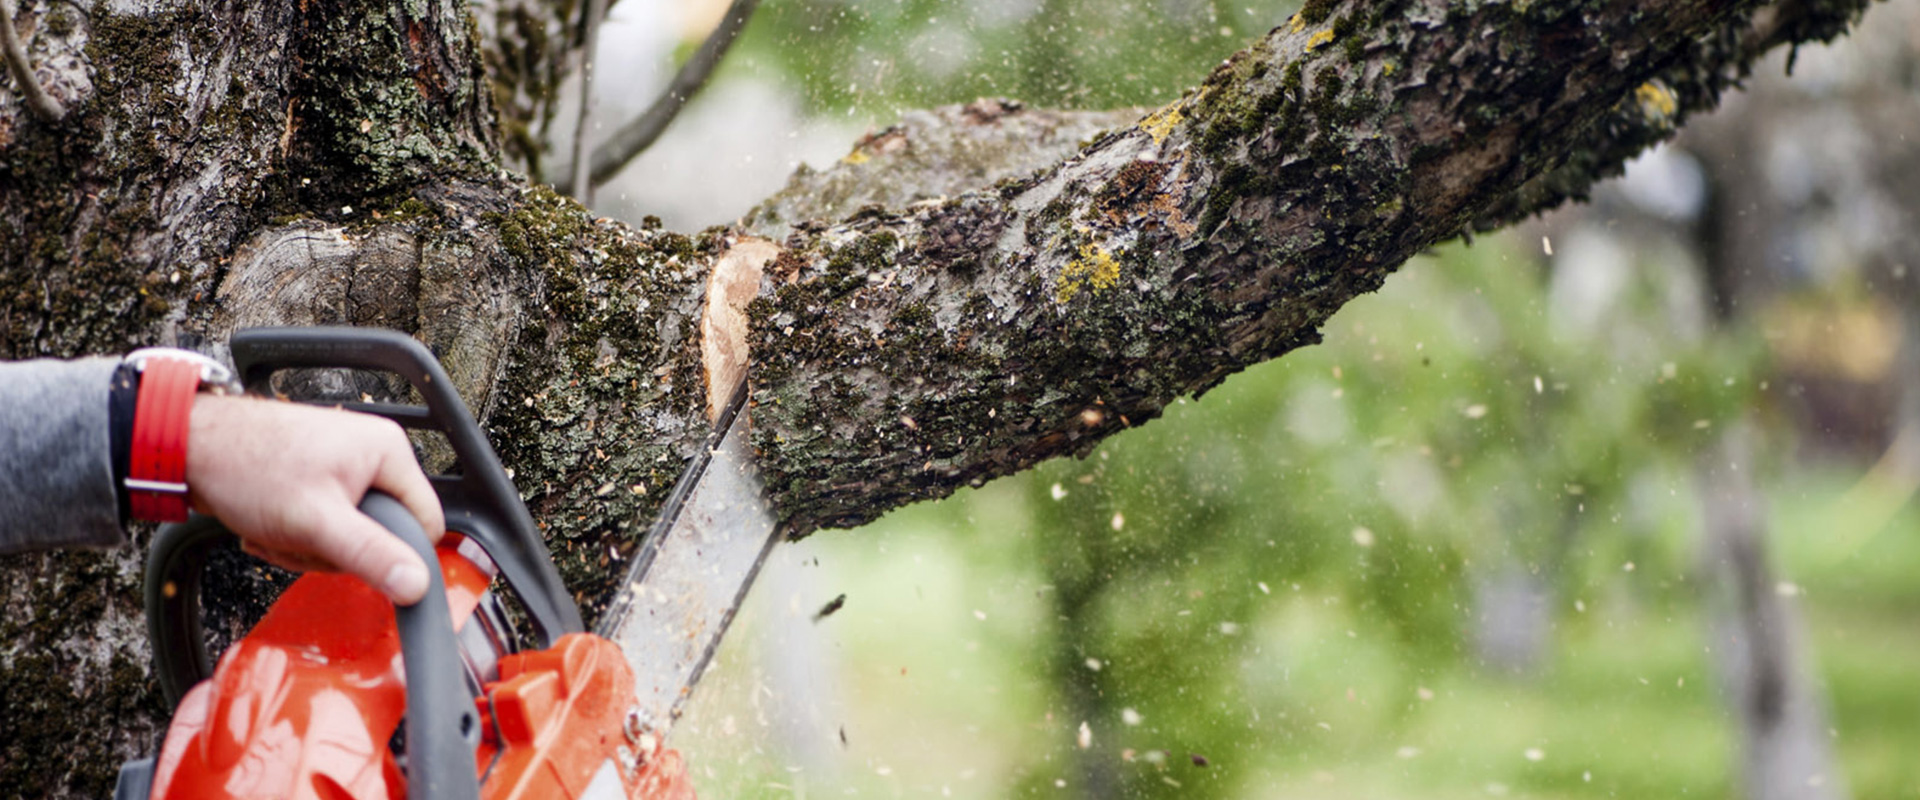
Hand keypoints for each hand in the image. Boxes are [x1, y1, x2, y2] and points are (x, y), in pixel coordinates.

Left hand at [183, 394, 445, 604]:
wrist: (189, 447)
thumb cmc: (247, 467)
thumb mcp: (316, 521)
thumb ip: (371, 554)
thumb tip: (418, 585)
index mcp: (388, 452)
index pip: (425, 523)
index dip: (394, 553)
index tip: (353, 557)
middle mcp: (373, 454)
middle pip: (382, 533)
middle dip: (336, 550)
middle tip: (301, 538)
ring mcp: (344, 466)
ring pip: (349, 535)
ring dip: (309, 546)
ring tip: (278, 529)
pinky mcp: (318, 478)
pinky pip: (325, 526)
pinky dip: (296, 535)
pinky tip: (269, 525)